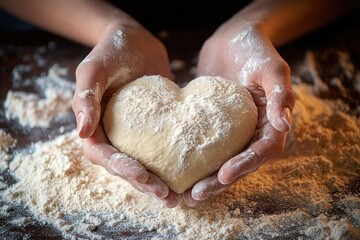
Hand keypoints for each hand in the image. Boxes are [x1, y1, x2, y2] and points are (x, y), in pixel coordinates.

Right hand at [72, 21, 177, 207]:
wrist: (134, 39)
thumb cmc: (110, 50)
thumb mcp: (94, 69)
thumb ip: (86, 97)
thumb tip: (82, 131)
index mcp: (94, 125)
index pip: (104, 155)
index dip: (121, 168)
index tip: (143, 176)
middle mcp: (113, 133)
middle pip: (124, 166)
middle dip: (143, 183)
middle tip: (166, 196)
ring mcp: (133, 132)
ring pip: (142, 163)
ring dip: (157, 181)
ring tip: (177, 197)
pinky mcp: (153, 127)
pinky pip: (159, 148)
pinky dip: (170, 163)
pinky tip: (187, 173)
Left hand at [183, 22, 294, 206]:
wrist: (233, 38)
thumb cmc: (257, 50)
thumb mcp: (273, 68)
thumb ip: (280, 95)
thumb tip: (284, 124)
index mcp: (271, 123)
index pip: (262, 151)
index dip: (246, 165)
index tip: (224, 174)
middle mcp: (252, 131)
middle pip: (239, 163)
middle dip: (219, 181)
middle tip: (196, 195)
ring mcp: (231, 130)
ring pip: (220, 159)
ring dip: (204, 178)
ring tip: (184, 194)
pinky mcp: (212, 124)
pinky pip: (203, 144)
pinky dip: (192, 159)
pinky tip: (174, 169)